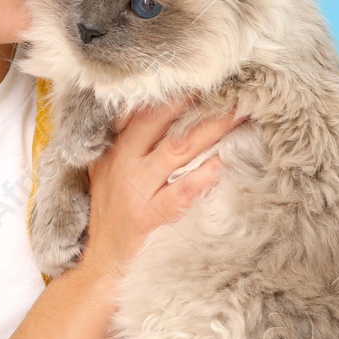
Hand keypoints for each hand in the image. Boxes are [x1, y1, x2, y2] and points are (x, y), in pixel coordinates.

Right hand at [79, 98, 245, 280]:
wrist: (101, 265)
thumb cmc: (110, 217)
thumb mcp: (105, 174)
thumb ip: (123, 142)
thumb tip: (147, 108)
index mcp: (114, 151)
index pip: (142, 110)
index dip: (170, 91)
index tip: (199, 73)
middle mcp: (124, 164)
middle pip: (162, 122)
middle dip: (194, 101)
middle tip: (228, 84)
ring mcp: (138, 190)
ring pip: (178, 150)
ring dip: (210, 129)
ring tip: (237, 114)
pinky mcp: (151, 217)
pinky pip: (182, 191)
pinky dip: (203, 175)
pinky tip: (223, 163)